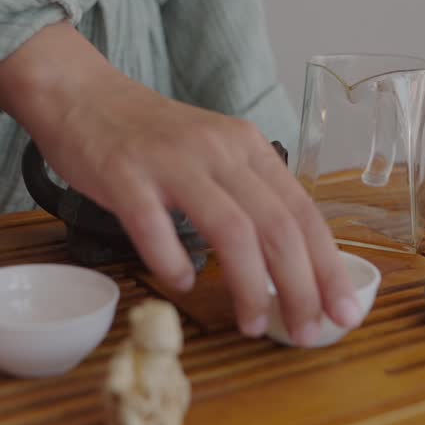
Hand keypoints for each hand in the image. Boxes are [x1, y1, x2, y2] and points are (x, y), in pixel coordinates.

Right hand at [0, 23, 359, 345]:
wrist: (81, 94)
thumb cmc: (148, 137)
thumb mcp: (212, 153)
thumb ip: (245, 195)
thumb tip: (284, 263)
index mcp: (246, 146)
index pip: (303, 211)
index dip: (328, 266)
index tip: (343, 310)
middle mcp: (218, 149)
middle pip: (276, 224)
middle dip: (301, 286)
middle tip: (307, 330)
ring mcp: (171, 161)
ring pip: (230, 229)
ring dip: (249, 285)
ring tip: (253, 324)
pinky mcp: (125, 175)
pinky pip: (155, 226)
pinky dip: (173, 261)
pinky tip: (181, 283)